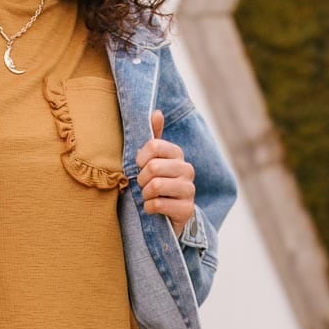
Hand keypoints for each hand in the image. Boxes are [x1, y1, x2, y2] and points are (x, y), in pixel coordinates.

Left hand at [135, 107, 194, 234]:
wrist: (169, 215)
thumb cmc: (157, 183)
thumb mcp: (153, 160)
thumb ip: (154, 137)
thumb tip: (156, 112)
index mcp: (177, 154)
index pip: (154, 146)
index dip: (140, 158)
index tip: (139, 166)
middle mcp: (187, 170)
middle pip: (153, 167)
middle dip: (141, 179)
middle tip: (143, 185)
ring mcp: (189, 190)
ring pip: (156, 186)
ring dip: (145, 194)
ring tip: (148, 196)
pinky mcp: (187, 209)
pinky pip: (158, 205)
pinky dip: (148, 208)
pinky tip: (152, 208)